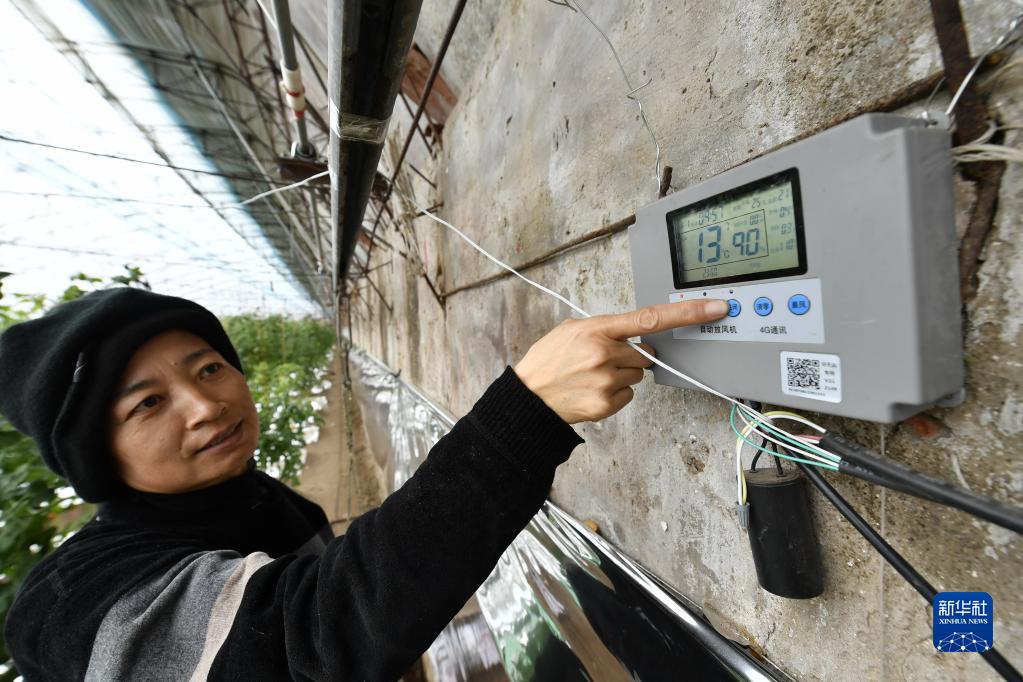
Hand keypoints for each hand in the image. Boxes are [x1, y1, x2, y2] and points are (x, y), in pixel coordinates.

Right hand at [514, 300, 728, 423]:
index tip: (715, 308)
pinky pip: (628, 395)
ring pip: (638, 376)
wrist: (527, 397)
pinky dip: (615, 394)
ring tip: (592, 376)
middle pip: (645, 354)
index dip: (687, 312)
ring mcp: (606, 381)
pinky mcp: (606, 404)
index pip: (651, 319)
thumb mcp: (572, 330)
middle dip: (630, 356)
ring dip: (622, 375)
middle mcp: (604, 354)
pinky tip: (593, 390)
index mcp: (597, 329)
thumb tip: (636, 335)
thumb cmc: (548, 360)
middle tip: (602, 360)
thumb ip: (605, 329)